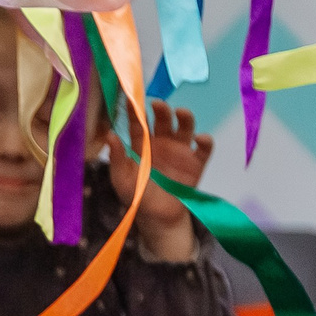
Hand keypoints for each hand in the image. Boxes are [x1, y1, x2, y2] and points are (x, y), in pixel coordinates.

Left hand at [106, 100, 211, 261]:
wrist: (158, 217)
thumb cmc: (137, 195)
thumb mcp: (122, 179)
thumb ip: (117, 158)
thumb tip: (109, 135)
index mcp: (142, 144)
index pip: (138, 123)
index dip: (135, 111)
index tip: (131, 98)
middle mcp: (162, 142)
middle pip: (163, 120)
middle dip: (162, 110)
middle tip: (158, 104)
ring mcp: (180, 150)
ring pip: (185, 128)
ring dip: (185, 118)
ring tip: (181, 112)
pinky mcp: (196, 162)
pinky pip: (204, 149)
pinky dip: (205, 141)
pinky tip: (200, 138)